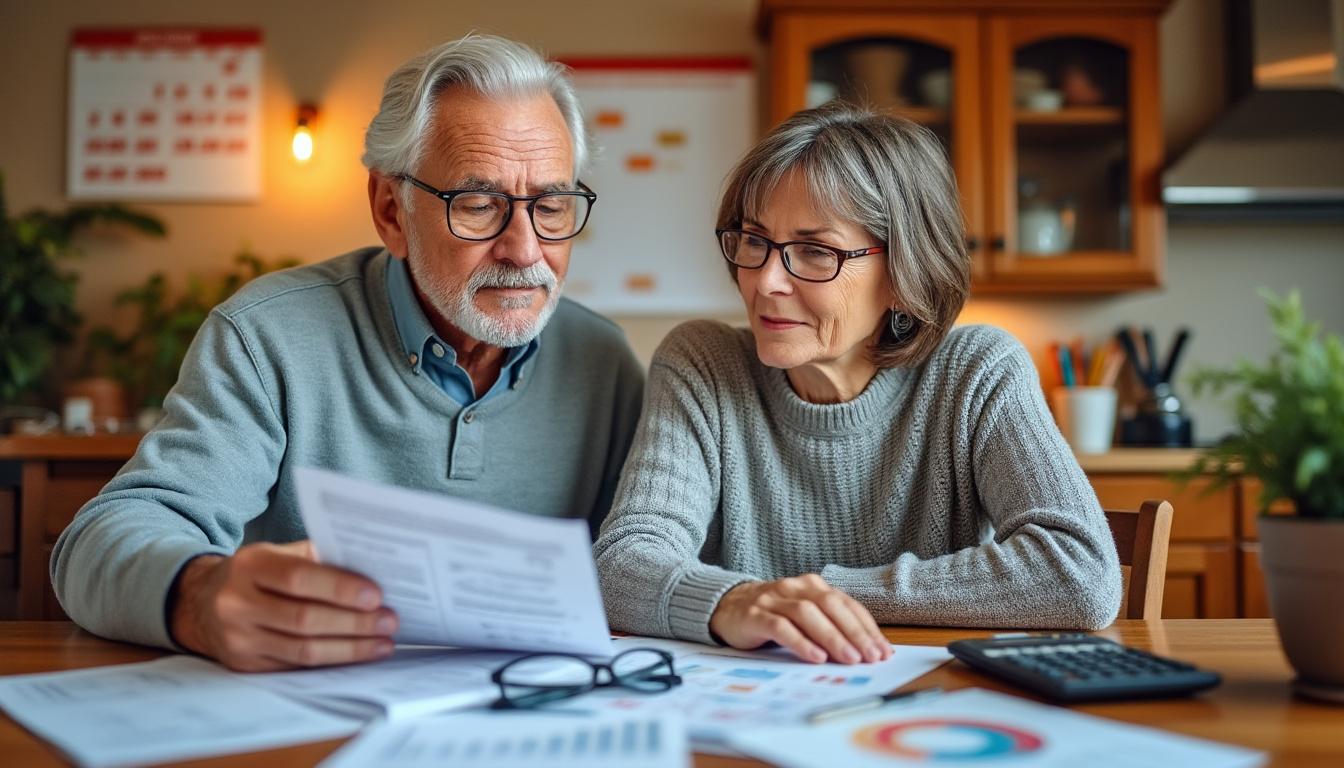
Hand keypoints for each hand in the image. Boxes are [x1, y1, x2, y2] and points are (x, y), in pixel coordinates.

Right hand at [168, 540, 397, 671]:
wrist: (200, 602)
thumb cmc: (255, 573)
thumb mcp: (276, 554)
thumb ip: (315, 559)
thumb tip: (370, 570)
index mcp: (249, 566)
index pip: (298, 578)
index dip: (340, 588)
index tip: (376, 595)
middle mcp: (237, 603)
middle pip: (304, 619)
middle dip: (354, 623)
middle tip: (389, 621)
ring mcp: (238, 638)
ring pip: (302, 650)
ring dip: (349, 649)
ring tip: (383, 643)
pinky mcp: (244, 665)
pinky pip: (295, 667)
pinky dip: (331, 662)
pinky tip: (357, 655)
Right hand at [709, 574, 890, 663]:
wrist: (727, 607)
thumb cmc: (773, 615)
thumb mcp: (804, 615)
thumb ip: (829, 625)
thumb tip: (865, 650)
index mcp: (813, 585)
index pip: (846, 604)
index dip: (867, 627)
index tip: (883, 650)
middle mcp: (795, 587)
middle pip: (831, 606)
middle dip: (855, 633)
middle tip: (871, 656)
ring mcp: (774, 599)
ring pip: (808, 614)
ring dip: (832, 637)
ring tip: (850, 659)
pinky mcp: (755, 615)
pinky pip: (781, 627)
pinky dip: (801, 642)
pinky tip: (815, 657)